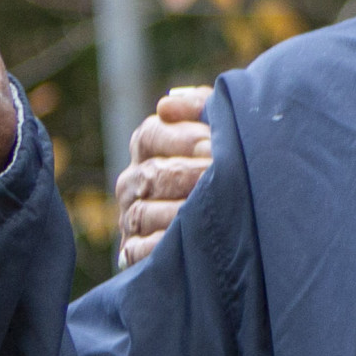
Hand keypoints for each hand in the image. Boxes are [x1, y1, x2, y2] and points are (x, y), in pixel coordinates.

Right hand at [115, 85, 216, 266]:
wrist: (225, 227)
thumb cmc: (223, 164)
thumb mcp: (214, 131)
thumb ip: (200, 108)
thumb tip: (168, 104)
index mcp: (147, 146)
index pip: (151, 134)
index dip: (182, 138)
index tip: (212, 143)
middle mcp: (133, 180)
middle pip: (152, 174)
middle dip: (188, 175)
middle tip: (217, 176)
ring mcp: (131, 217)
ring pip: (145, 213)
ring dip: (179, 212)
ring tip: (210, 212)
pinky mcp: (134, 251)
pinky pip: (139, 250)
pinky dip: (160, 247)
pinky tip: (186, 242)